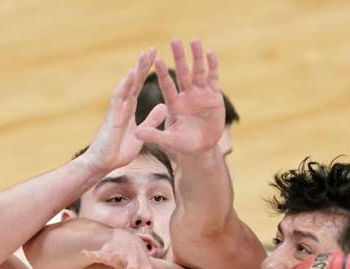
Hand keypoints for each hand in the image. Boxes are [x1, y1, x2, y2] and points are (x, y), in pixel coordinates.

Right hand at [82, 49, 156, 173]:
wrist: (102, 164)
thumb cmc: (118, 152)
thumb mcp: (141, 133)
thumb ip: (151, 120)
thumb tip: (164, 107)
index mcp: (128, 109)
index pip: (138, 86)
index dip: (146, 72)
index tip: (155, 57)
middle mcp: (122, 106)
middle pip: (133, 81)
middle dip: (142, 65)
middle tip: (152, 49)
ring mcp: (116, 110)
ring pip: (127, 85)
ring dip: (135, 70)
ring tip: (144, 55)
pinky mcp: (112, 117)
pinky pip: (119, 98)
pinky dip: (125, 86)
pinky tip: (132, 74)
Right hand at [83, 229, 160, 268]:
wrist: (130, 241)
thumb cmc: (137, 268)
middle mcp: (132, 262)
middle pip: (132, 264)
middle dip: (132, 267)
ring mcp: (120, 256)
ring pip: (116, 257)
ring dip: (114, 257)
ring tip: (112, 258)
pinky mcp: (107, 252)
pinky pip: (98, 254)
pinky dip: (92, 254)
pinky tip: (85, 253)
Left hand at [134, 38, 225, 155]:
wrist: (203, 148)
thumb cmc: (184, 145)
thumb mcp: (168, 140)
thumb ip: (154, 134)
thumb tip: (136, 133)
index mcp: (174, 104)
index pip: (167, 85)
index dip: (162, 73)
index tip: (156, 60)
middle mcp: (186, 96)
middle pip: (182, 73)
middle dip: (178, 57)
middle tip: (174, 40)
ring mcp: (200, 94)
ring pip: (198, 72)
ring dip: (196, 57)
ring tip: (194, 40)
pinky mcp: (214, 96)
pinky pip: (213, 78)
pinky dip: (213, 66)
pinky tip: (211, 53)